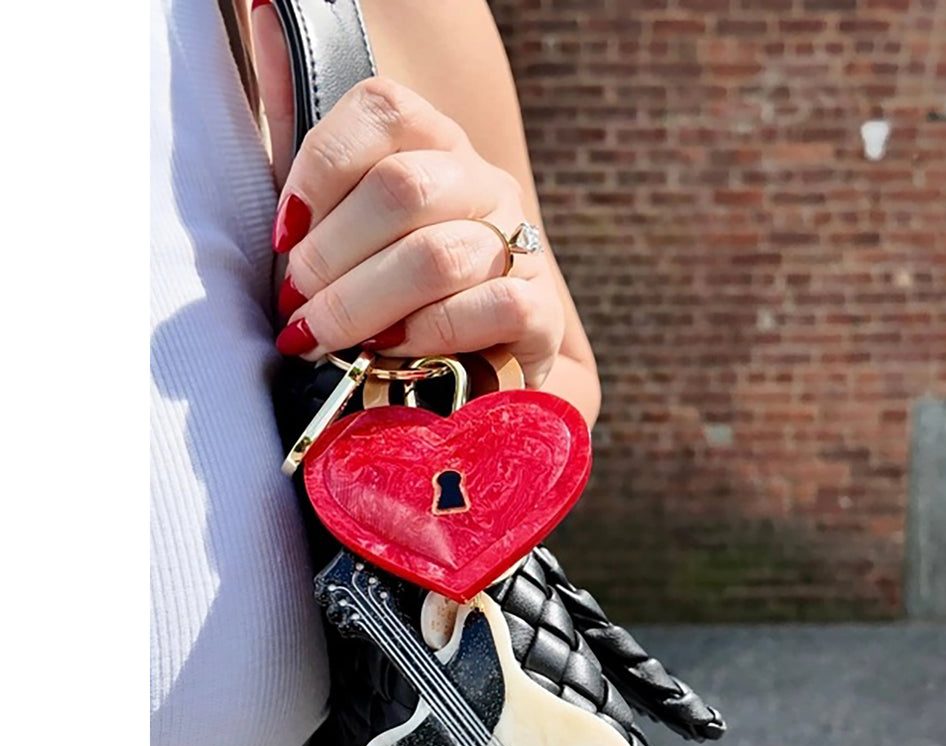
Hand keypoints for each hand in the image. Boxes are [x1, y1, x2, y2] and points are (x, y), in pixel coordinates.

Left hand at [270, 78, 564, 387]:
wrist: (470, 366)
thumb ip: (306, 138)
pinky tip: (392, 351)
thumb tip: (259, 14)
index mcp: (434, 143)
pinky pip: (493, 306)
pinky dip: (429, 331)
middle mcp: (481, 182)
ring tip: (324, 337)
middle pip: (403, 189)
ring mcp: (519, 244)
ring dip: (363, 304)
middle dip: (331, 256)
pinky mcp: (541, 310)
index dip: (320, 171)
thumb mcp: (339, 215)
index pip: (383, 110)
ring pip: (439, 256)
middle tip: (297, 305)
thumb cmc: (388, 290)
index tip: (283, 236)